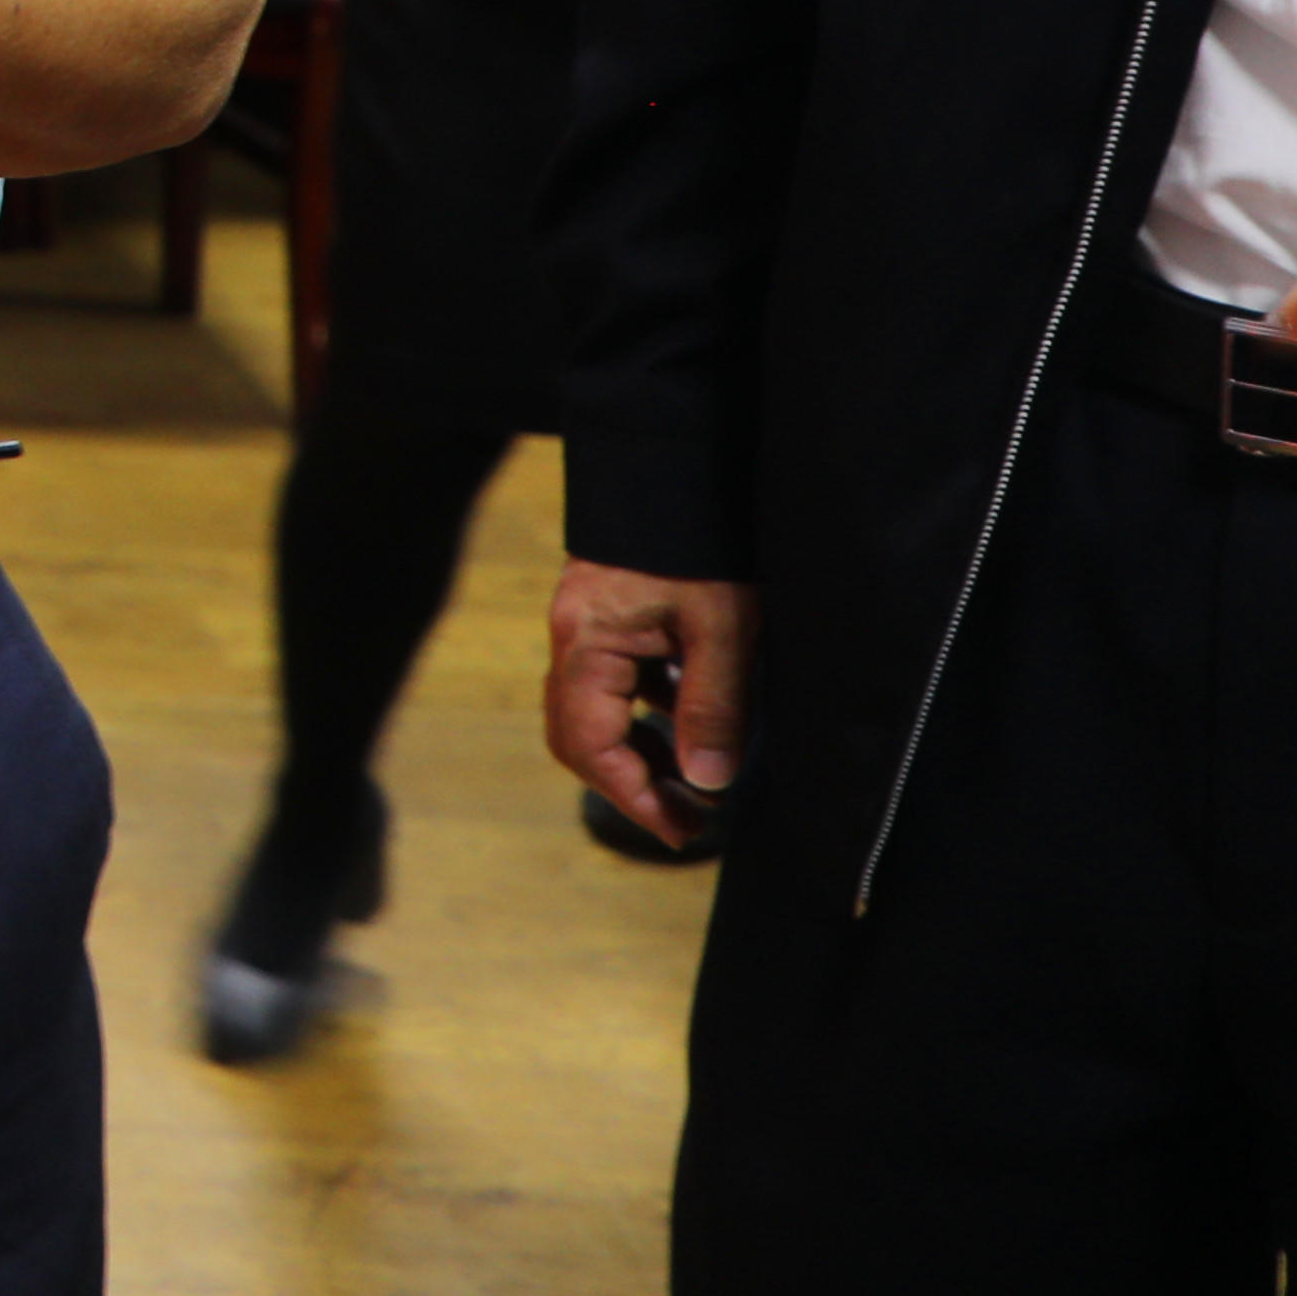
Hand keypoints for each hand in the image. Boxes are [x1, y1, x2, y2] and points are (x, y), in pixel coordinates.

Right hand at [545, 557, 747, 848]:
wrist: (682, 464)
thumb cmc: (704, 544)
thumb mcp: (725, 628)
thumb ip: (714, 706)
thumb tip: (706, 784)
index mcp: (587, 644)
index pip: (590, 745)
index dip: (634, 796)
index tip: (682, 830)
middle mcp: (571, 639)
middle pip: (576, 736)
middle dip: (629, 784)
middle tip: (689, 818)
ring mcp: (583, 627)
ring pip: (591, 713)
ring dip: (637, 754)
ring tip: (695, 782)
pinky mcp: (606, 618)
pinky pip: (611, 685)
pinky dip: (644, 718)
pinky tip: (689, 724)